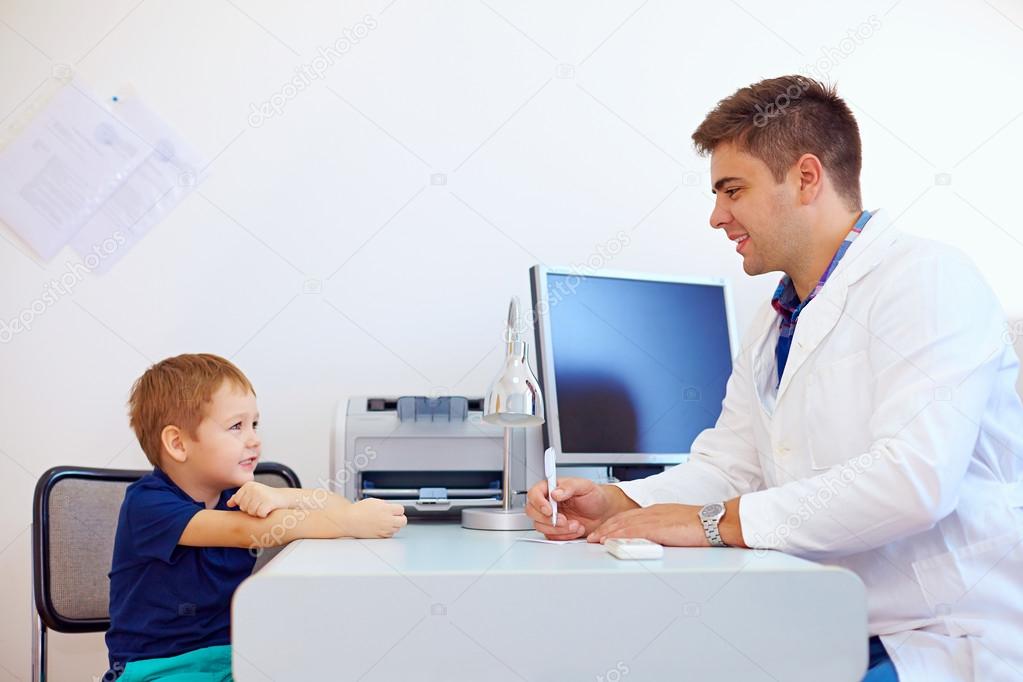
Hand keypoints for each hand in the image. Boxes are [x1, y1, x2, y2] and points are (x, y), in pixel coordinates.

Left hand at [227, 482, 288, 517]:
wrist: (284, 498)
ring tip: (265, 506)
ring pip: (251, 512)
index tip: (255, 501)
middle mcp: (254, 488)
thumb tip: (229, 503)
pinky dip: (264, 515)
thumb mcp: (252, 494)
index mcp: (248, 485)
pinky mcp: (268, 501)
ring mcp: (261, 494)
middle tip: (261, 504)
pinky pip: (259, 514)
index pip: (238, 501)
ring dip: (258, 513)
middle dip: (251, 509)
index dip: (245, 505)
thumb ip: (240, 497)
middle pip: (243, 507)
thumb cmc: (266, 497)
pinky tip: (269, 509)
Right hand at [337, 498, 406, 538]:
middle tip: (395, 517)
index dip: (398, 509)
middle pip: (403, 521)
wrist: (349, 521)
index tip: (394, 509)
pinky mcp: (380, 536)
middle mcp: (387, 520)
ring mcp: (384, 529)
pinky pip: (390, 534)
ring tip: (385, 522)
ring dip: (394, 525)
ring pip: (397, 529)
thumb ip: (385, 505)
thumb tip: (392, 508)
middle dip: (400, 518)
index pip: (401, 509)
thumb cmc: (359, 511)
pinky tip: (381, 527)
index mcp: (386, 509)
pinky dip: (388, 531)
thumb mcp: (374, 502)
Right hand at [525, 477, 625, 539]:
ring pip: (540, 526)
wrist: (604, 512)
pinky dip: (564, 536)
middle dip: (547, 519)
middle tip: (564, 520)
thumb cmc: (594, 496)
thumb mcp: (584, 486)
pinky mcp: (555, 530)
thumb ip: (569, 487)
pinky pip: (551, 536)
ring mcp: (550, 518)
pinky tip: (576, 529)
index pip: (534, 493)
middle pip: (532, 512)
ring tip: (575, 524)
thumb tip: (555, 493)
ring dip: (558, 529)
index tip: (549, 510)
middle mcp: (548, 503)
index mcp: (551, 488)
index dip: (538, 502)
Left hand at [588, 503, 709, 545]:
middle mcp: (652, 512)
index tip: (603, 531)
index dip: (613, 524)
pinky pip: (633, 532)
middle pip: (621, 519)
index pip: (629, 516)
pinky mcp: (657, 528)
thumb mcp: (676, 523)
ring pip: (624, 525)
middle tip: (593, 537)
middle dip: (605, 528)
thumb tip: (655, 538)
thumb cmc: (700, 524)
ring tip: (596, 541)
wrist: (713, 521)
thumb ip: (663, 528)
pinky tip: (611, 541)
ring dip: (607, 533)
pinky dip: (619, 537)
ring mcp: (654, 519)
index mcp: (656, 511)